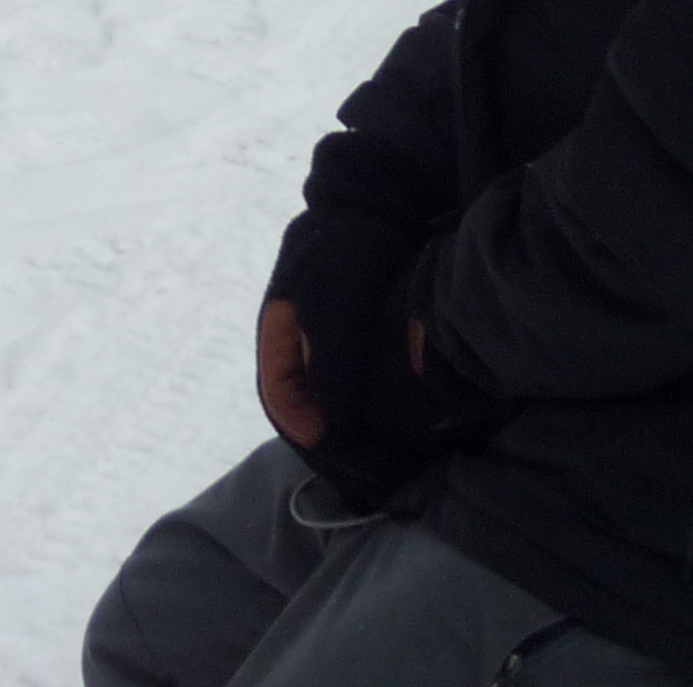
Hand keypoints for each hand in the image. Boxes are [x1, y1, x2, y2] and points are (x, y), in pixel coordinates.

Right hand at [260, 210, 481, 506]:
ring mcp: (325, 363)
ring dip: (366, 455)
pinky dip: (382, 432)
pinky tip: (414, 447)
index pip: (294, 422)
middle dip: (349, 465)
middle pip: (314, 433)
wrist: (374, 203)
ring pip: (337, 425)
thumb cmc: (347, 248)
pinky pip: (361, 407)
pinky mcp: (357, 359)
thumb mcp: (331, 301)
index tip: (373, 479)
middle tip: (394, 490)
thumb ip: (328, 365)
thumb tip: (324, 434)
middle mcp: (297, 365)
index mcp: (278, 354)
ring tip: (406, 479)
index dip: (331, 456)